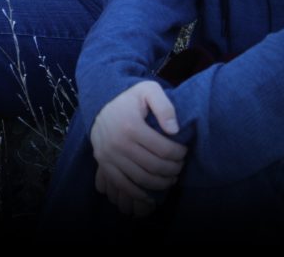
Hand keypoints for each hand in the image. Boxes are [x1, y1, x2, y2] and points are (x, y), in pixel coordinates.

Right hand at [90, 80, 186, 216]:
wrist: (100, 105)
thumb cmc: (129, 99)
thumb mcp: (148, 90)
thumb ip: (164, 106)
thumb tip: (174, 130)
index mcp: (131, 126)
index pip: (164, 149)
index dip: (179, 154)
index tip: (183, 151)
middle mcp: (119, 143)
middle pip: (155, 166)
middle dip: (173, 169)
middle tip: (179, 166)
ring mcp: (110, 156)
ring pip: (142, 179)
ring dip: (161, 183)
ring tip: (170, 177)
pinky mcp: (104, 164)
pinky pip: (123, 185)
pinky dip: (139, 193)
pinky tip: (151, 194)